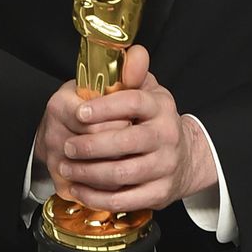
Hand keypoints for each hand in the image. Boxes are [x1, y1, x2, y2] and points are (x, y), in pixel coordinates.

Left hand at [50, 45, 217, 212]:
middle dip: (90, 146)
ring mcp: (165, 167)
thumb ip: (134, 73)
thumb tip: (133, 52)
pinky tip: (79, 189)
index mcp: (161, 107)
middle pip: (126, 142)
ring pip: (122, 173)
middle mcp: (167, 136)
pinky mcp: (159, 193)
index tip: (79, 113)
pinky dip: (97, 197)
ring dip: (89, 173)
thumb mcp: (149, 91)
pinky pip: (124, 199)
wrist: (185, 158)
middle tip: (66, 147)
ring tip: (67, 168)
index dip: (104, 108)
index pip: (133, 102)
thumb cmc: (155, 121)